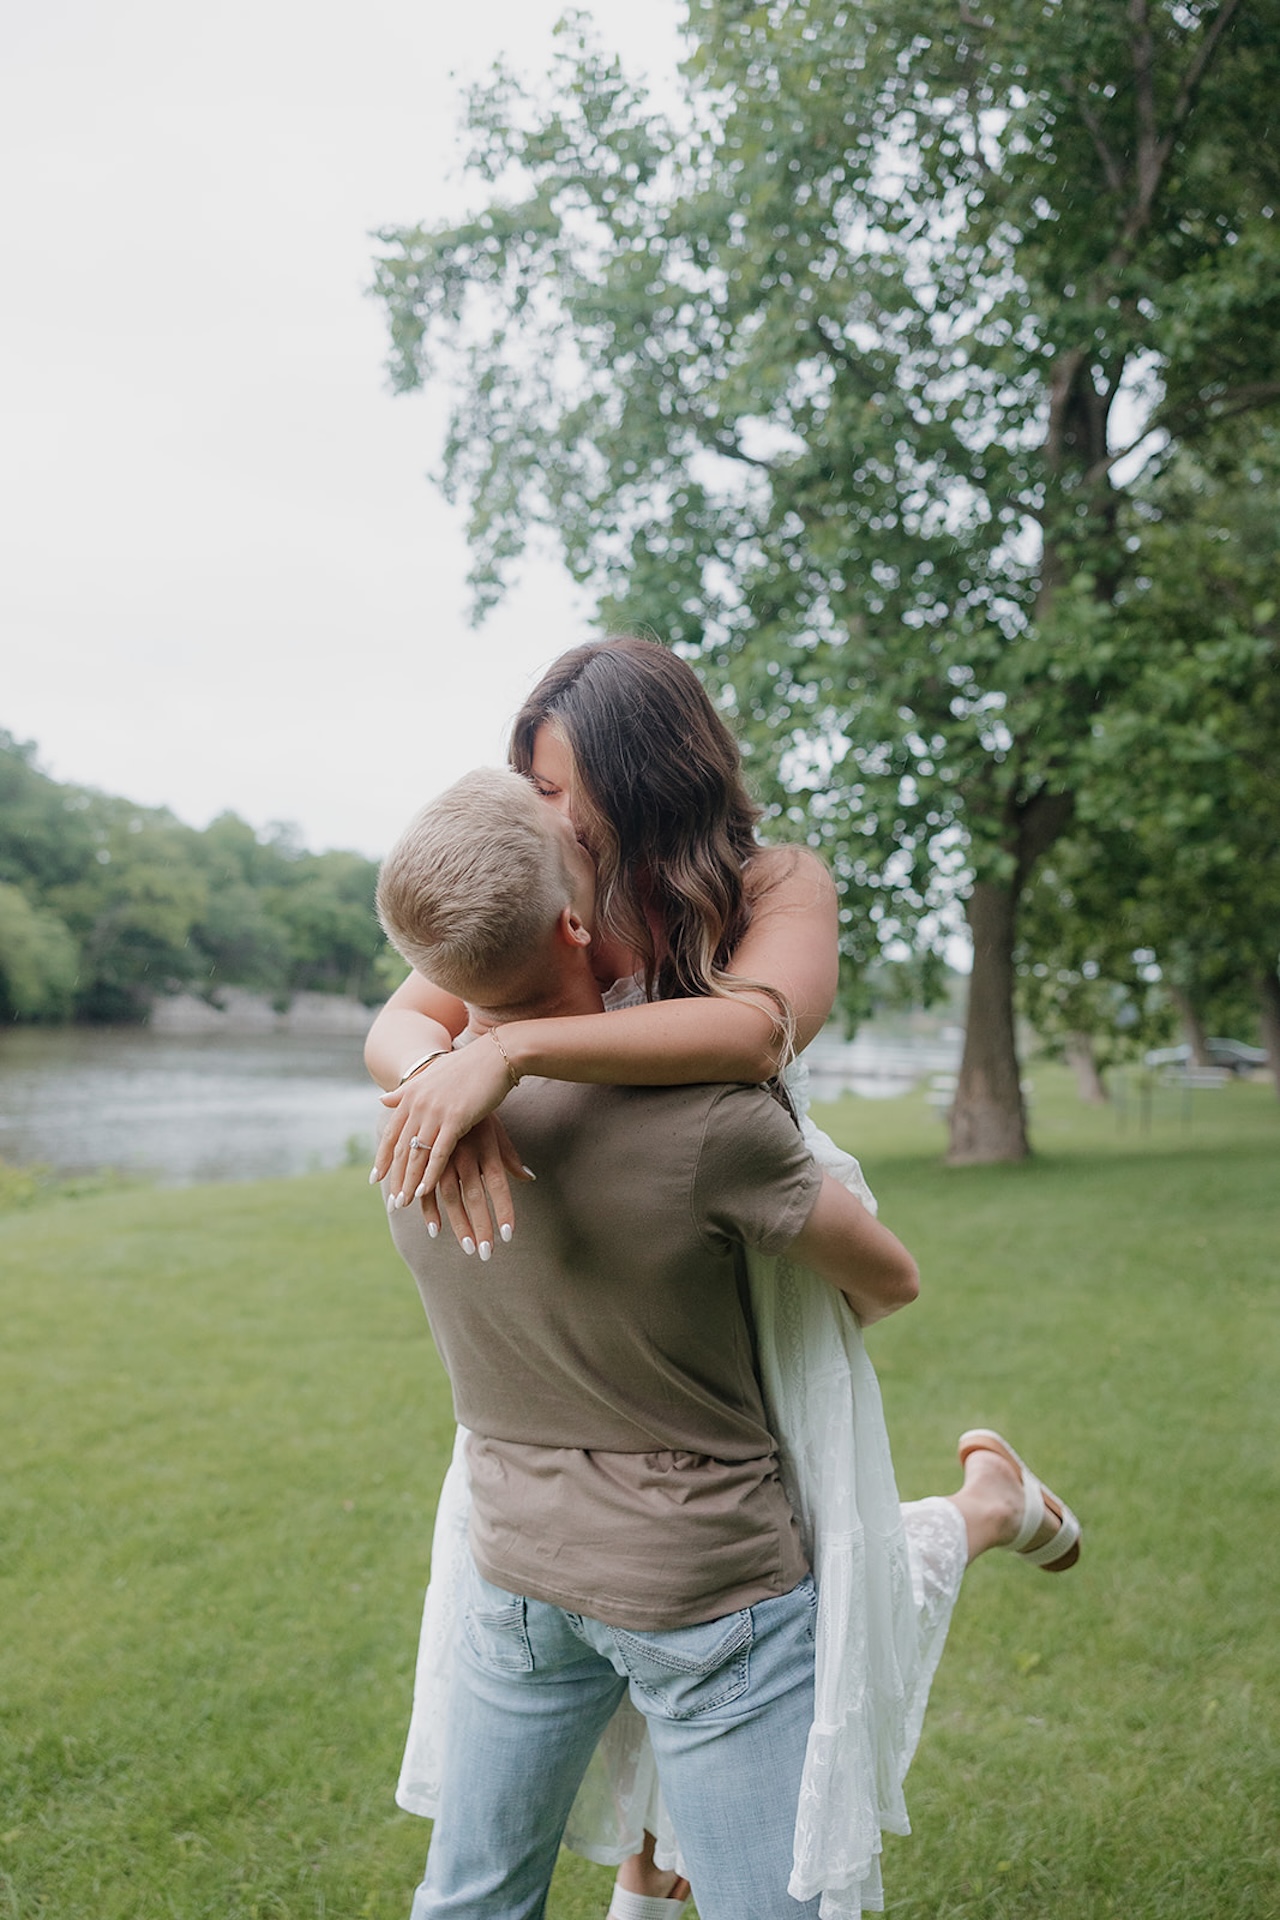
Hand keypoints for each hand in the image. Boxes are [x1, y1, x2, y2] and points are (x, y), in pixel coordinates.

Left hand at [373, 1039, 527, 1223]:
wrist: (495, 1055)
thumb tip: (382, 1099)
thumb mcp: (431, 1077)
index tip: (376, 1179)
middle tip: (391, 1201)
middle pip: (401, 1148)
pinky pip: (438, 1153)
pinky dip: (430, 1174)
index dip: (383, 1158)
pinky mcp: (455, 1119)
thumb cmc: (466, 1066)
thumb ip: (405, 1092)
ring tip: (404, 1203)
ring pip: (416, 1154)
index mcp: (410, 1095)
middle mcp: (417, 1104)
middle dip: (395, 1177)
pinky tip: (425, 1191)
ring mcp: (435, 1112)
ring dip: (409, 1182)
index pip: (391, 1133)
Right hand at [425, 1117, 530, 1254]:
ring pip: (449, 1196)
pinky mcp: (424, 1158)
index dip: (503, 1209)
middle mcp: (465, 1154)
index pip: (498, 1184)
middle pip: (474, 1196)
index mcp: (485, 1147)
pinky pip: (425, 1189)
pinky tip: (435, 1230)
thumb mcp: (496, 1132)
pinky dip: (428, 1210)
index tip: (507, 1236)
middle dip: (480, 1225)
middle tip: (486, 1253)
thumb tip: (529, 1178)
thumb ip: (510, 1158)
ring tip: (469, 1247)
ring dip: (458, 1224)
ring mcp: (443, 1157)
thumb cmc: (476, 1113)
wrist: (441, 1084)